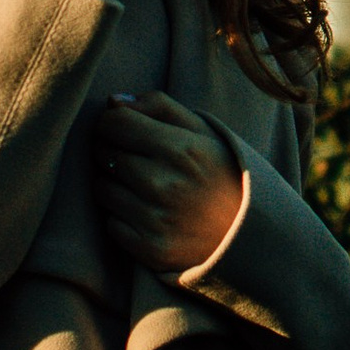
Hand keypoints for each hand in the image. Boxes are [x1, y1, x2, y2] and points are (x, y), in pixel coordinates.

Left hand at [95, 92, 241, 278]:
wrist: (248, 235)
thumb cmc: (220, 174)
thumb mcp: (204, 132)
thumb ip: (160, 107)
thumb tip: (113, 101)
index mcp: (181, 149)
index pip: (113, 123)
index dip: (112, 122)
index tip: (124, 129)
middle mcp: (165, 184)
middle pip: (104, 153)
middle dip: (113, 151)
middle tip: (137, 159)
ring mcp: (156, 219)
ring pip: (102, 188)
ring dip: (114, 184)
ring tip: (142, 187)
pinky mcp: (150, 248)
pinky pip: (110, 223)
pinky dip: (122, 217)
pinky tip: (146, 213)